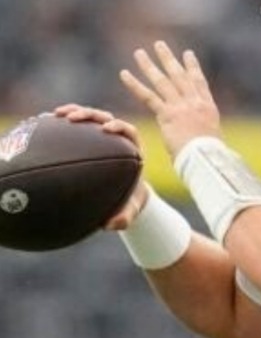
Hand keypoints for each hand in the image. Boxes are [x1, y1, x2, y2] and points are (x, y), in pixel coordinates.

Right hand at [52, 104, 149, 229]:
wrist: (124, 197)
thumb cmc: (128, 203)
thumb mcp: (128, 211)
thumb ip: (124, 217)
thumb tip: (112, 224)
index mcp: (133, 153)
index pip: (130, 132)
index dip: (120, 127)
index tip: (108, 128)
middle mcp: (120, 141)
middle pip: (108, 119)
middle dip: (93, 115)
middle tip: (76, 118)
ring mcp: (104, 138)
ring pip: (93, 118)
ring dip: (78, 112)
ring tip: (59, 113)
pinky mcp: (91, 138)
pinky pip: (80, 126)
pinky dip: (67, 120)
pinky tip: (50, 118)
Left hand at [118, 41, 221, 158]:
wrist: (208, 158)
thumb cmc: (211, 156)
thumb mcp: (212, 140)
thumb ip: (203, 132)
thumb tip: (201, 138)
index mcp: (208, 107)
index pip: (199, 82)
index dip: (193, 67)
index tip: (188, 53)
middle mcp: (195, 103)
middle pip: (180, 75)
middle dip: (168, 59)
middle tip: (159, 44)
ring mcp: (181, 107)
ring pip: (163, 81)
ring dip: (149, 65)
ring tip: (139, 52)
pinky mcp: (168, 115)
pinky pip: (148, 96)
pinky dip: (135, 84)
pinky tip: (124, 73)